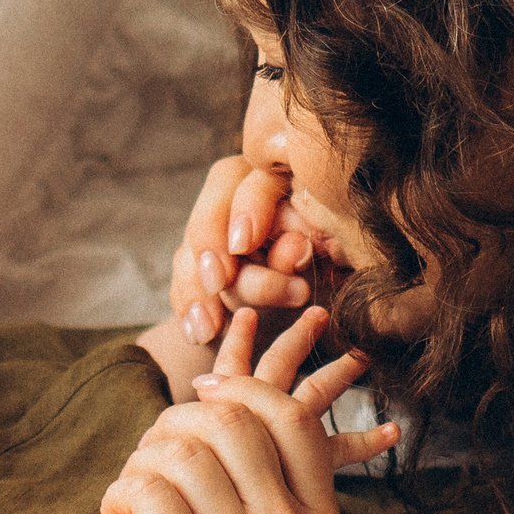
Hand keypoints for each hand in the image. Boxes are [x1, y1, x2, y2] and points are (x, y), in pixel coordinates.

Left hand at [105, 308, 398, 513]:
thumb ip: (283, 510)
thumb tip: (240, 432)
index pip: (291, 418)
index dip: (239, 393)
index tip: (199, 399)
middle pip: (233, 421)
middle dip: (177, 423)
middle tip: (149, 455)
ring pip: (184, 449)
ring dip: (142, 458)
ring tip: (128, 491)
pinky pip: (149, 488)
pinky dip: (121, 489)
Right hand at [168, 155, 317, 345]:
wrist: (310, 304)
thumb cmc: (329, 271)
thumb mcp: (322, 263)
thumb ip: (303, 252)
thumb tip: (295, 246)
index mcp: (281, 182)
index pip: (253, 182)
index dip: (246, 210)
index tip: (243, 244)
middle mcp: (240, 196)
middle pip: (212, 214)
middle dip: (211, 248)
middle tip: (217, 283)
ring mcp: (213, 230)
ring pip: (193, 252)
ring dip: (198, 291)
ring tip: (209, 327)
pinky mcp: (194, 261)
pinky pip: (183, 281)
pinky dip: (190, 308)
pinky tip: (197, 332)